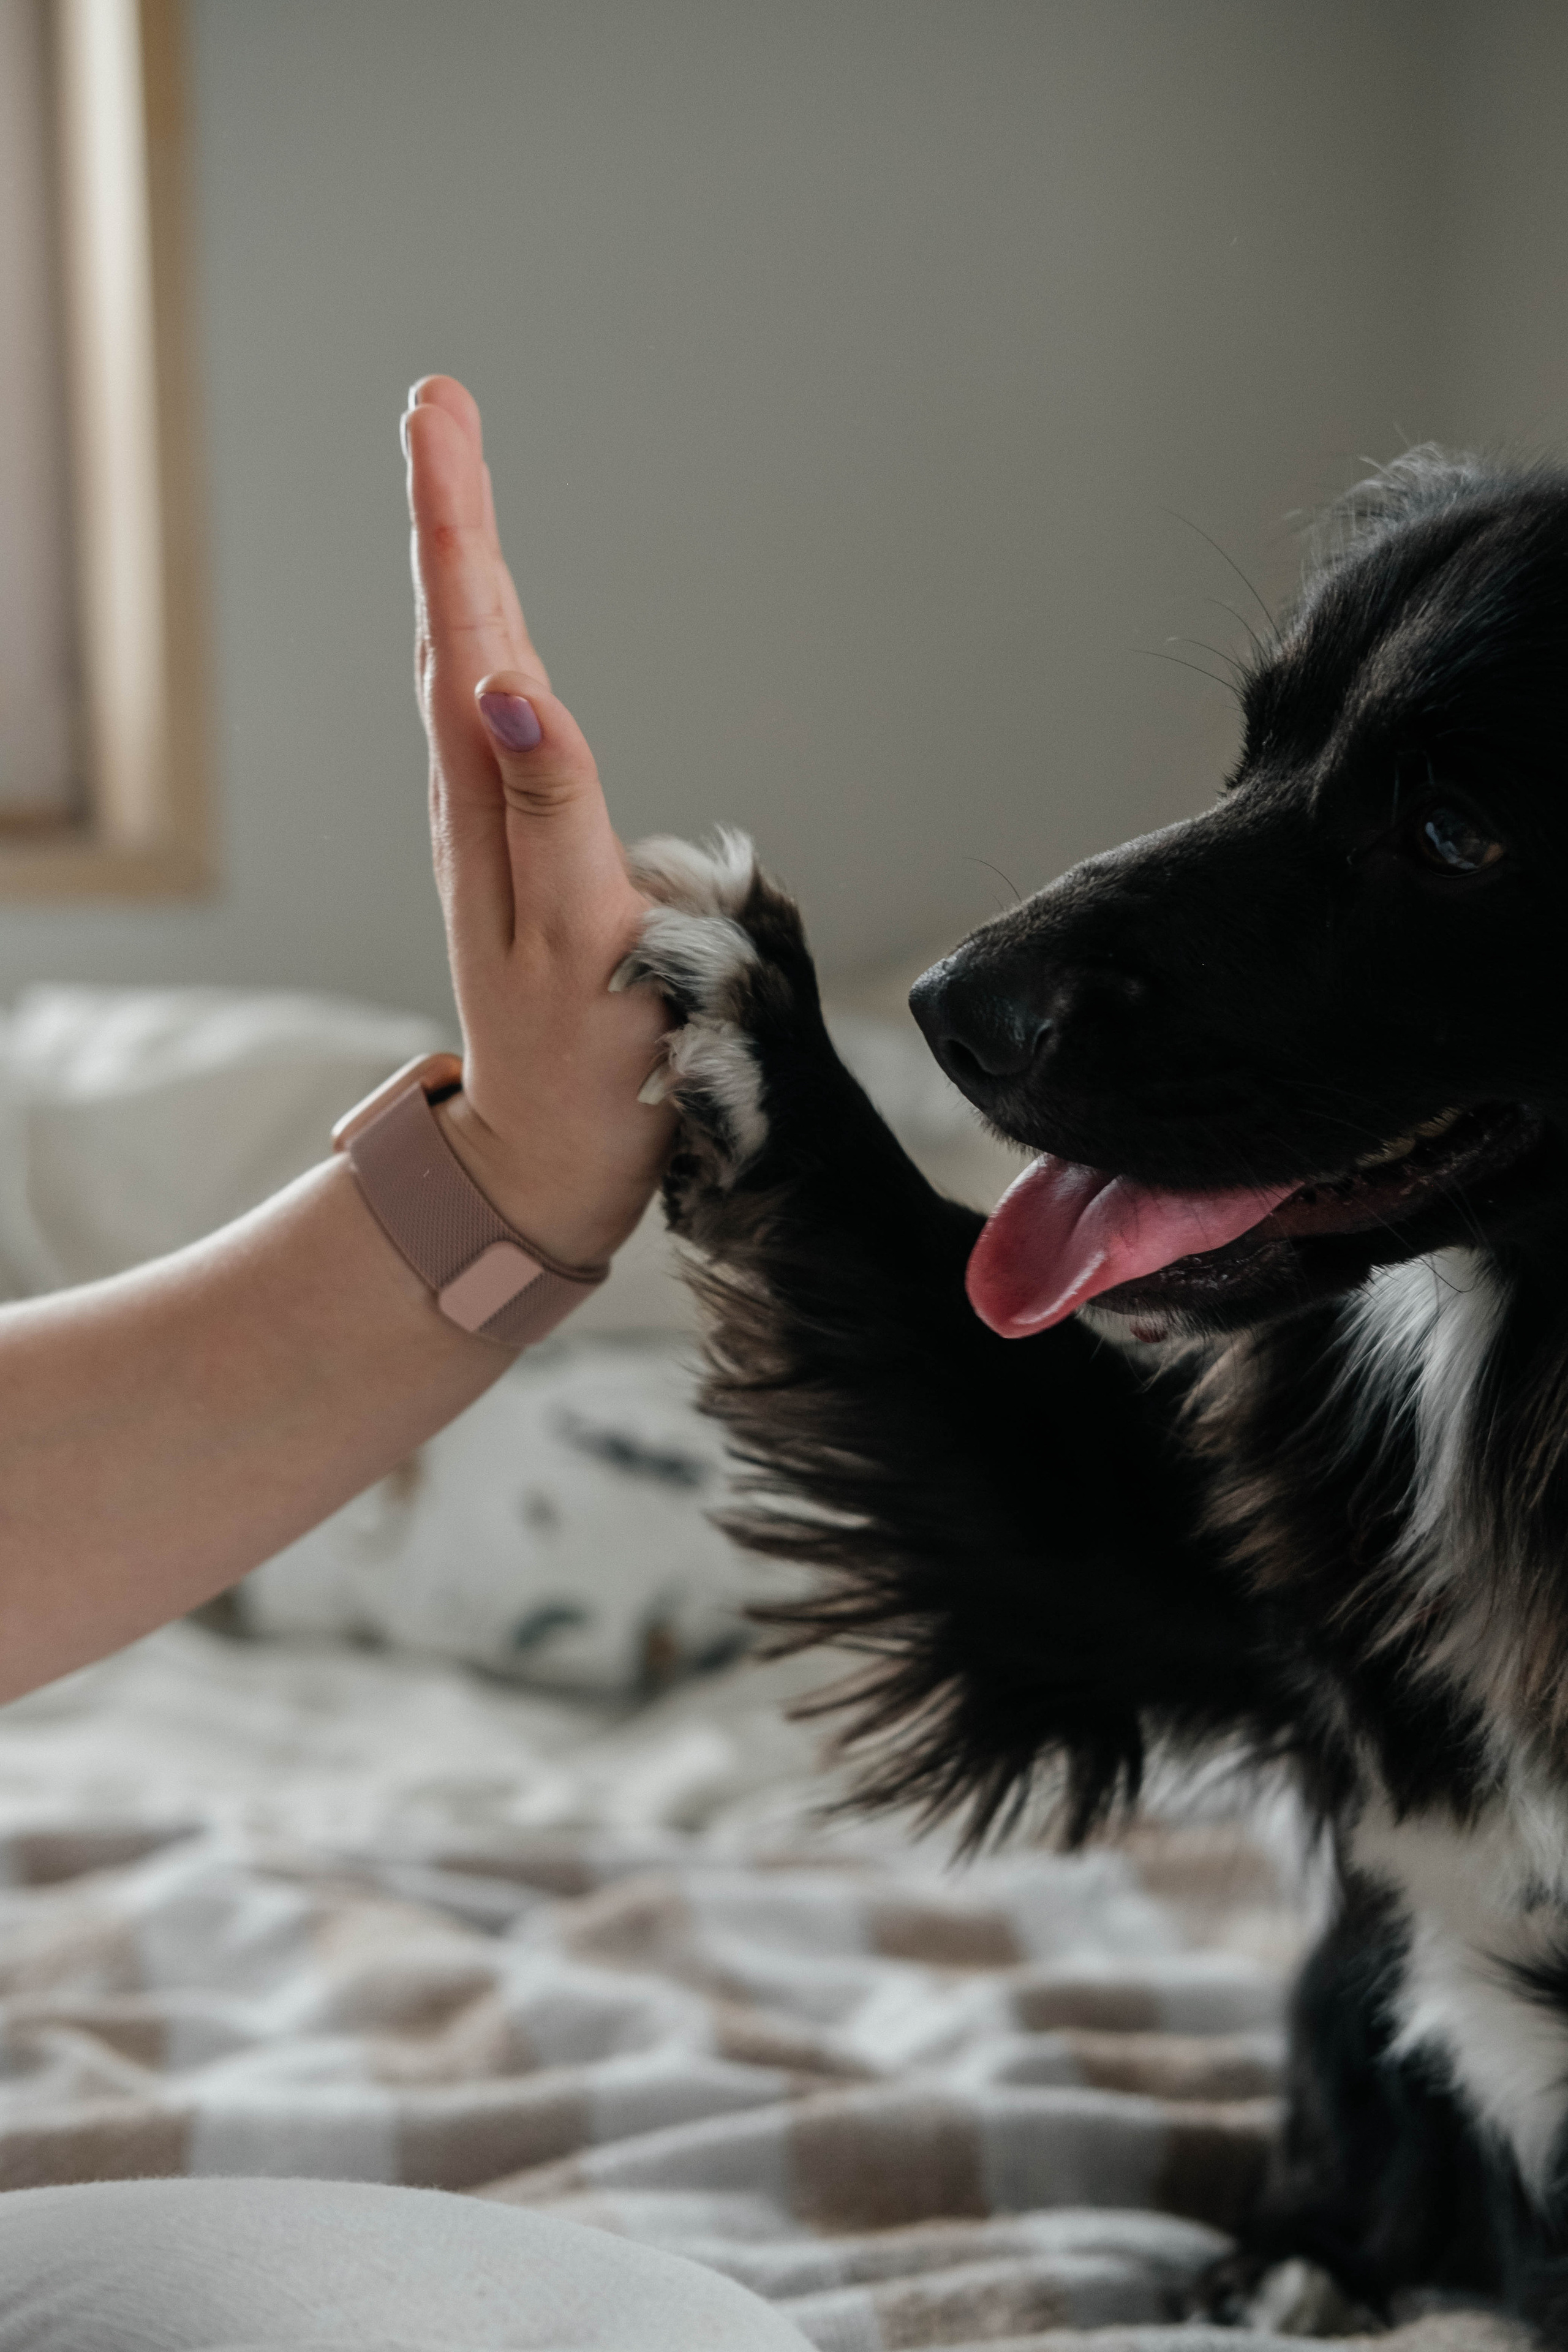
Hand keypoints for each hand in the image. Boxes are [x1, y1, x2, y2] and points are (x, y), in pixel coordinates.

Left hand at [403, 377, 670, 1265]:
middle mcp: (482, 799)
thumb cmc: (583, 1058)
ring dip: (463, 565)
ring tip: (455, 473)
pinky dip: (494, 644)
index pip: (466, 632)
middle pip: (459, 626)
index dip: (453, 517)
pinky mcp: (530, 850)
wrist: (557, 1152)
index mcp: (490, 804)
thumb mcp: (572, 934)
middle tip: (439, 403)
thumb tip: (507, 683)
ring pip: (475, 665)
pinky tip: (499, 628)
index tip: (437, 413)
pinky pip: (504, 720)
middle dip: (448, 508)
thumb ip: (548, 807)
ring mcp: (500, 825)